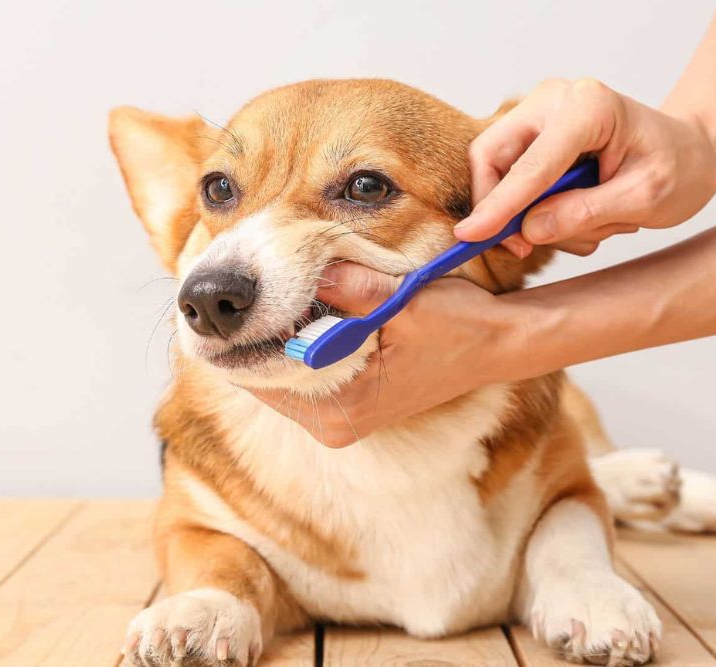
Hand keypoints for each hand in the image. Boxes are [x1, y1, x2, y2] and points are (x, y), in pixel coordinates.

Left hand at [247, 262, 520, 446]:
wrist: (497, 346)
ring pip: (278, 379)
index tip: (218, 302)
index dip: (237, 336)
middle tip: (231, 290)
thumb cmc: (459, 326)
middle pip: (262, 380)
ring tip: (256, 297)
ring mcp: (340, 421)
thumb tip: (295, 265)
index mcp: (343, 407)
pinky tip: (288, 314)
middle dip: (248, 336)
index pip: (260, 375)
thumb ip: (349, 286)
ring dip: (268, 340)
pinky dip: (290, 347)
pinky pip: (299, 379)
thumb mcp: (404, 300)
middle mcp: (335, 425)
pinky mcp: (348, 410)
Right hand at [456, 78, 715, 256]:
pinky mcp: (536, 137)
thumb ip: (585, 213)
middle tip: (526, 247)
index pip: (530, 165)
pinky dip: (537, 208)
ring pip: (500, 173)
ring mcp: (541, 116)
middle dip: (503, 207)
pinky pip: (513, 179)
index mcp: (589, 107)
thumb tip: (529, 230)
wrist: (691, 151)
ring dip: (533, 213)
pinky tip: (581, 215)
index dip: (498, 205)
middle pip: (492, 157)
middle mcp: (555, 100)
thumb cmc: (679, 167)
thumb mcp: (645, 199)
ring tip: (592, 225)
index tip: (469, 236)